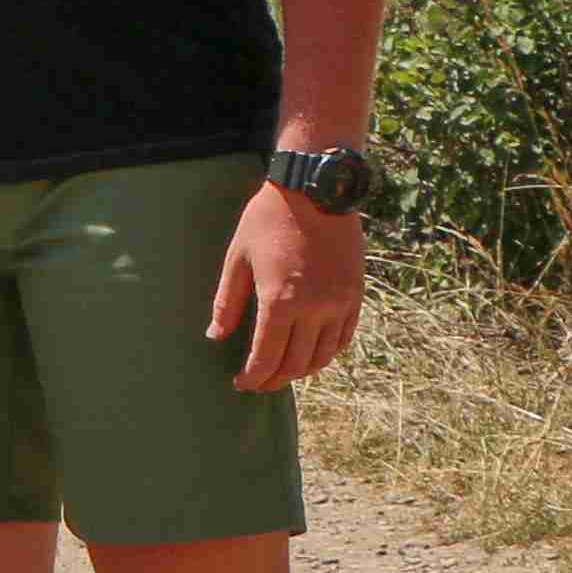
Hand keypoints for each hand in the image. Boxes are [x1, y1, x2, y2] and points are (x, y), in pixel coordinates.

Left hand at [207, 184, 362, 392]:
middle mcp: (315, 308)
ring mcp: (339, 303)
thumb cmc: (268, 218)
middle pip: (296, 364)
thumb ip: (227, 302)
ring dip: (301, 370)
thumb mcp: (238, 257)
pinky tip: (311, 351)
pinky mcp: (355, 294)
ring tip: (283, 369)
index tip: (241, 384)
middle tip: (259, 381)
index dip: (253, 378)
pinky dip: (327, 352)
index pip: (267, 358)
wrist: (315, 188)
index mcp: (280, 301)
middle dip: (275, 380)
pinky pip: (344, 337)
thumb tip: (216, 336)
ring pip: (323, 356)